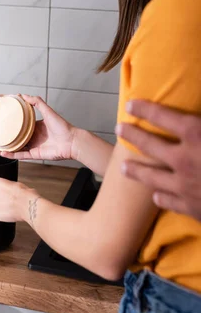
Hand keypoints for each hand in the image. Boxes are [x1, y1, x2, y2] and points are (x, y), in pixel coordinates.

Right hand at [0, 95, 74, 161]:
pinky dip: (11, 155)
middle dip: (3, 138)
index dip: (9, 125)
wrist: (71, 141)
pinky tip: (2, 153)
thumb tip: (22, 95)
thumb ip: (36, 102)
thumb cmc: (62, 126)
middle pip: (14, 138)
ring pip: (15, 148)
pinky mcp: (35, 154)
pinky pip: (20, 155)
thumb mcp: (47, 110)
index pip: (19, 126)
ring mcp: (33, 146)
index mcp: (34, 126)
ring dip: (4, 148)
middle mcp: (32, 136)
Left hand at [117, 100, 200, 220]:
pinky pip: (169, 201)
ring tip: (124, 168)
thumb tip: (196, 117)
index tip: (131, 104)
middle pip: (149, 145)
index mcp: (197, 136)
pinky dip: (161, 198)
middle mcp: (185, 159)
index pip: (163, 117)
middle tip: (119, 128)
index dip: (146, 109)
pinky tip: (156, 196)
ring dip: (136, 171)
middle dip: (132, 135)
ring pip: (151, 177)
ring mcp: (185, 186)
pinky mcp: (192, 208)